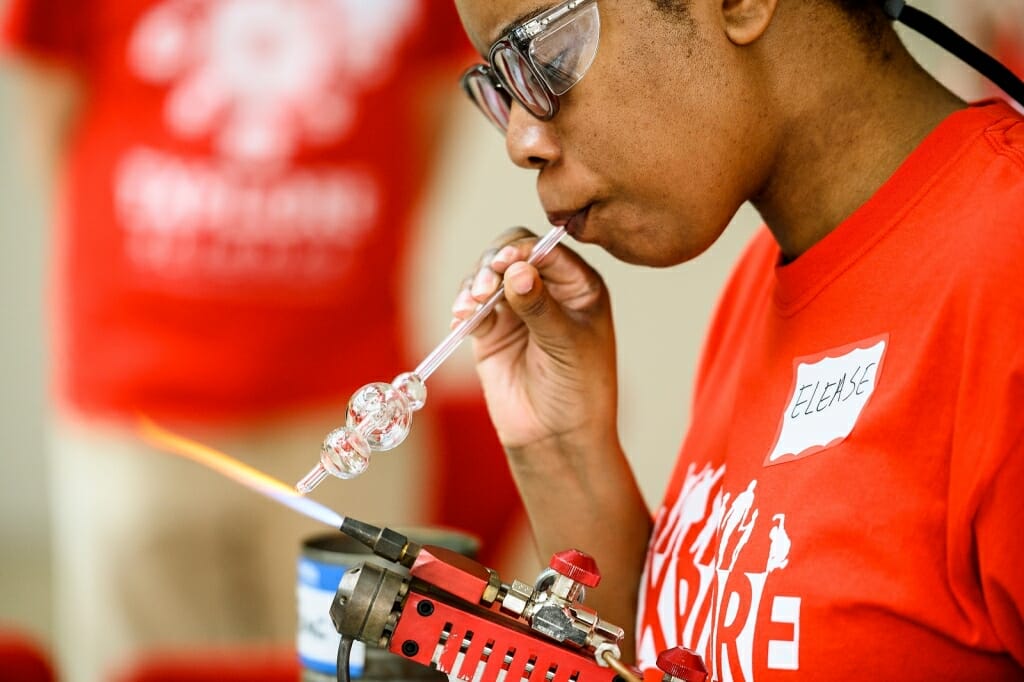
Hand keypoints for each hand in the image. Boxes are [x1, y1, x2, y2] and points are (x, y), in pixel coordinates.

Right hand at [451, 227, 619, 456]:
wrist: (557, 436)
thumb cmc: (579, 390)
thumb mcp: (567, 346)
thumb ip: (540, 307)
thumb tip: (517, 270)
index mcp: (578, 286)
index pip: (548, 252)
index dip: (524, 250)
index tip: (505, 262)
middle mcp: (547, 290)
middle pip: (512, 254)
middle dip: (493, 263)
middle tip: (484, 286)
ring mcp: (516, 309)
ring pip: (488, 276)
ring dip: (475, 284)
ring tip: (471, 306)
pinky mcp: (491, 330)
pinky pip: (472, 307)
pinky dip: (463, 308)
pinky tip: (461, 321)